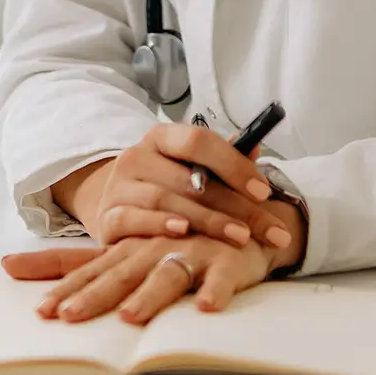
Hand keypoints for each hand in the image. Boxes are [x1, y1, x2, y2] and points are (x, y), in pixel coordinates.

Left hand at [1, 233, 278, 324]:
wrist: (240, 224)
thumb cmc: (173, 242)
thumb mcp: (121, 251)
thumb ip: (71, 263)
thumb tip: (5, 265)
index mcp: (126, 249)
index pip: (90, 271)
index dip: (66, 289)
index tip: (41, 311)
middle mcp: (153, 249)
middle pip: (120, 274)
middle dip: (96, 295)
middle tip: (71, 316)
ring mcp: (190, 253)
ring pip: (167, 275)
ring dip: (150, 296)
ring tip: (131, 317)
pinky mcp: (226, 261)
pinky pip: (221, 278)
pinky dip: (215, 291)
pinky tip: (207, 307)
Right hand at [51, 124, 298, 255]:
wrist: (118, 209)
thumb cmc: (167, 188)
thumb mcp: (192, 170)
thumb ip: (224, 161)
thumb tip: (255, 146)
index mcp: (161, 138)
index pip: (198, 140)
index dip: (233, 164)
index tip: (264, 192)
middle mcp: (136, 157)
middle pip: (189, 179)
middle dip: (235, 206)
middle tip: (269, 229)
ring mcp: (118, 187)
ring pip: (165, 200)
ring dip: (207, 220)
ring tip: (240, 237)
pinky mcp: (106, 217)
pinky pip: (132, 219)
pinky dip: (158, 225)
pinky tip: (183, 232)